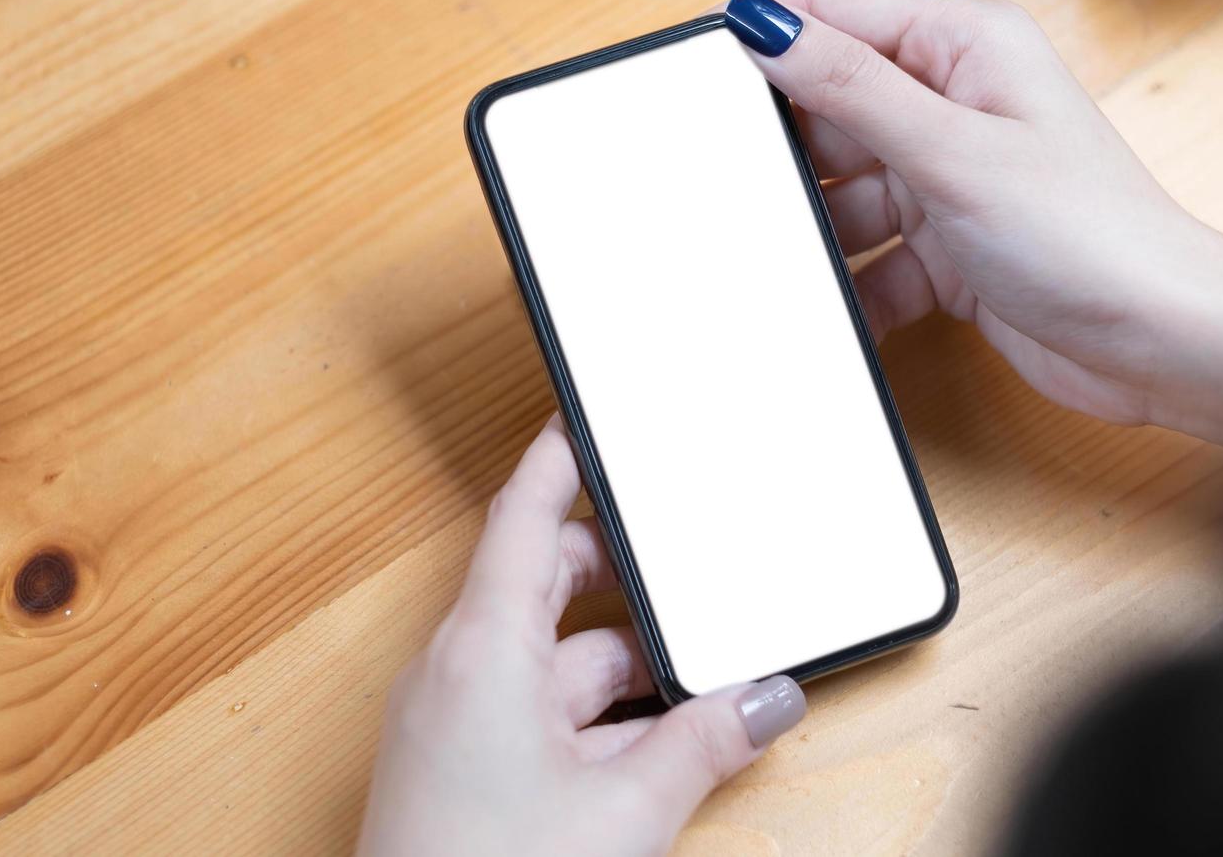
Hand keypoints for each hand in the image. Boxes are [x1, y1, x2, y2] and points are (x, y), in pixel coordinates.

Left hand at [357, 418, 805, 856]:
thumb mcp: (626, 809)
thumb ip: (706, 742)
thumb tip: (768, 698)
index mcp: (483, 649)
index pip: (523, 515)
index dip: (561, 458)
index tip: (593, 414)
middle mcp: (458, 669)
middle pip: (545, 580)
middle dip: (622, 575)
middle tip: (690, 562)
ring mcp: (454, 718)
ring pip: (550, 653)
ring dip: (621, 662)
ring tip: (699, 677)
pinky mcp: (459, 764)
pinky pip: (534, 705)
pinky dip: (593, 710)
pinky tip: (654, 740)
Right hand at [722, 0, 1222, 453]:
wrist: (1165, 345)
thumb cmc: (1095, 236)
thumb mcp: (954, 152)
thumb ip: (851, 87)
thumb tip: (767, 25)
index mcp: (964, 47)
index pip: (836, 13)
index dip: (766, 36)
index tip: (696, 72)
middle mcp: (953, 104)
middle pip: (828, 107)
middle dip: (786, 152)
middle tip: (738, 188)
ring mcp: (947, 180)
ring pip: (842, 191)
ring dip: (817, 230)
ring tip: (785, 260)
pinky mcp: (945, 249)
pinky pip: (869, 259)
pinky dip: (850, 287)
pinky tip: (833, 310)